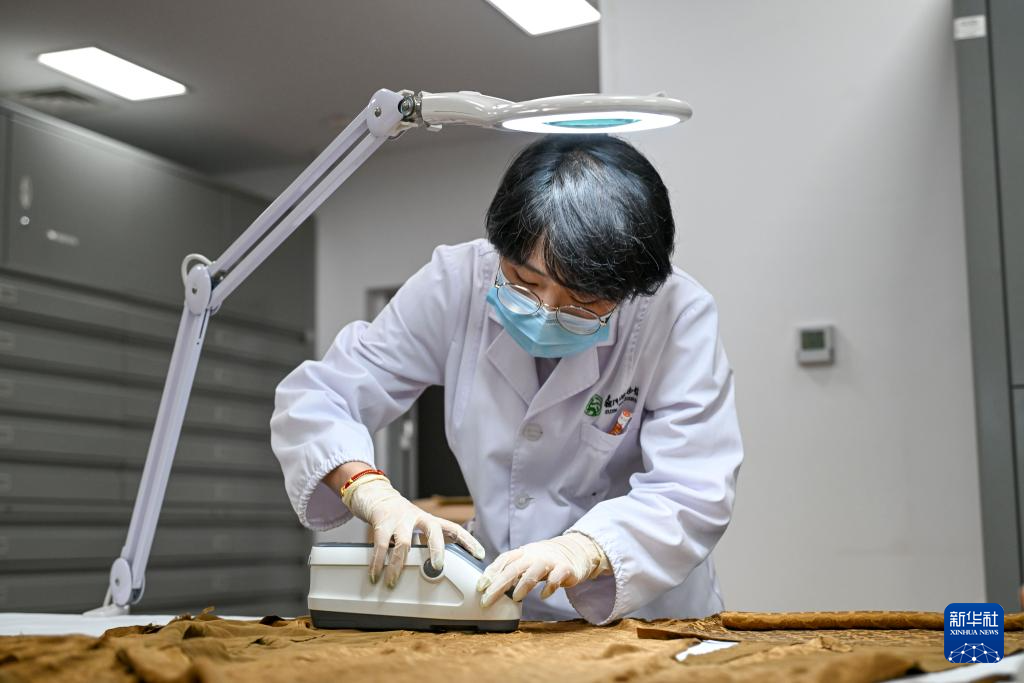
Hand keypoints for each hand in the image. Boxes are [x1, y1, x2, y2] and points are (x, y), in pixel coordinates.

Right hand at [343, 476, 484, 587]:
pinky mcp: (382, 522)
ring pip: (404, 543)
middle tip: (437, 567)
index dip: (468, 541)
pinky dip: (378, 562)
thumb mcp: (417, 526)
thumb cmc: (399, 515)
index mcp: (429, 520)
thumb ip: (425, 543)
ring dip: (398, 565)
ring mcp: (400, 519)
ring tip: (393, 582)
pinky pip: (381, 545)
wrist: (375, 494)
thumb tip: (437, 569)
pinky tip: (376, 574)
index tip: (479, 554)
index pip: (454, 529)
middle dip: (437, 550)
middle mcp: (417, 517)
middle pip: (433, 531)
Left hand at [477, 532, 609, 606]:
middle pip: (513, 568)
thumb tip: (489, 587)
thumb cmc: (543, 560)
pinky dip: (549, 587)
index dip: (491, 572)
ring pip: (534, 571)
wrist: (573, 552)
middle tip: (487, 600)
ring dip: (523, 584)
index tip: (480, 587)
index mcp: (522, 553)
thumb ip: (510, 572)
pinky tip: (543, 595)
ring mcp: (550, 562)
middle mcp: (534, 556)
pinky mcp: (565, 569)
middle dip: (499, 585)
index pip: (503, 560)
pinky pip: (556, 578)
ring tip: (515, 598)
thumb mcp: (526, 562)